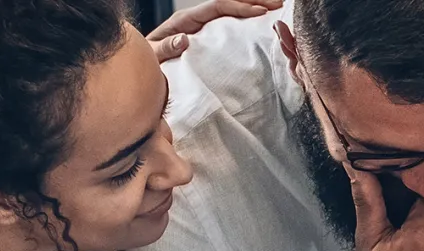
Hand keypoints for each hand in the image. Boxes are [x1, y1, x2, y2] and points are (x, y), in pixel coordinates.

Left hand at [148, 0, 283, 61]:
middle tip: (279, 3)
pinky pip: (230, 24)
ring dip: (254, 6)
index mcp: (185, 20)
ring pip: (232, 11)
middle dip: (254, 0)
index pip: (218, 7)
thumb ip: (166, 48)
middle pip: (229, 3)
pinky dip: (247, 20)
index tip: (261, 12)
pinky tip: (263, 23)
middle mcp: (196, 20)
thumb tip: (184, 39)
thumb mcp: (153, 56)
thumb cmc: (147, 64)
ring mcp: (203, 27)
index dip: (240, 7)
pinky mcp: (207, 37)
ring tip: (277, 8)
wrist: (145, 70)